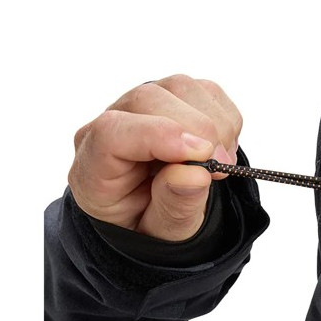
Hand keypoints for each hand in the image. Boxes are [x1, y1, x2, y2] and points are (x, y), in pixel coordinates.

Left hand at [68, 75, 242, 239]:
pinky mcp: (171, 98)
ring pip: (179, 87)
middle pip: (147, 99)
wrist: (157, 216)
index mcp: (95, 169)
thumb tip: (195, 174)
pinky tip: (220, 150)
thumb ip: (174, 207)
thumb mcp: (162, 232)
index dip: (158, 136)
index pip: (111, 132)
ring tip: (219, 164)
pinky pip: (204, 90)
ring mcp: (140, 108)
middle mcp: (111, 127)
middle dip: (197, 129)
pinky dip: (225, 120)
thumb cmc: (151, 224)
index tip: (201, 156)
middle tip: (219, 168)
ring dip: (215, 125)